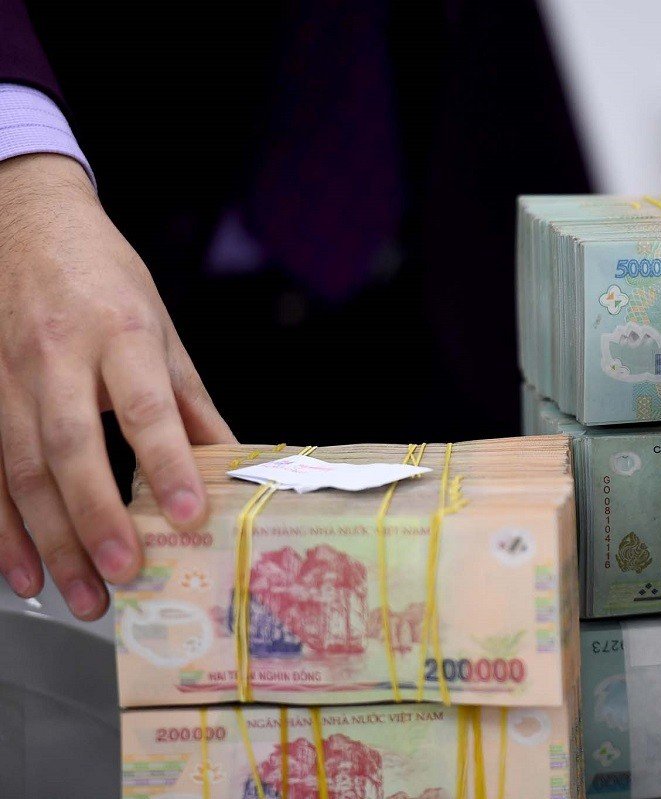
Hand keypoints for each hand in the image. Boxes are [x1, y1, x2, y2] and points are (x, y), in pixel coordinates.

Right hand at [0, 154, 233, 619]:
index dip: (167, 465)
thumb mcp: (161, 329)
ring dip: (49, 541)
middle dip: (97, 519)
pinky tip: (22, 571)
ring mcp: (4, 378)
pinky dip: (2, 528)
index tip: (189, 515)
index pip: (145, 408)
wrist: (23, 222)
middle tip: (126, 574)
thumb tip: (234, 465)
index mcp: (119, 333)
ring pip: (20, 470)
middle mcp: (56, 357)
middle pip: (71, 448)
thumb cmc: (102, 278)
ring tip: (81, 594)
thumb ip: (191, 403)